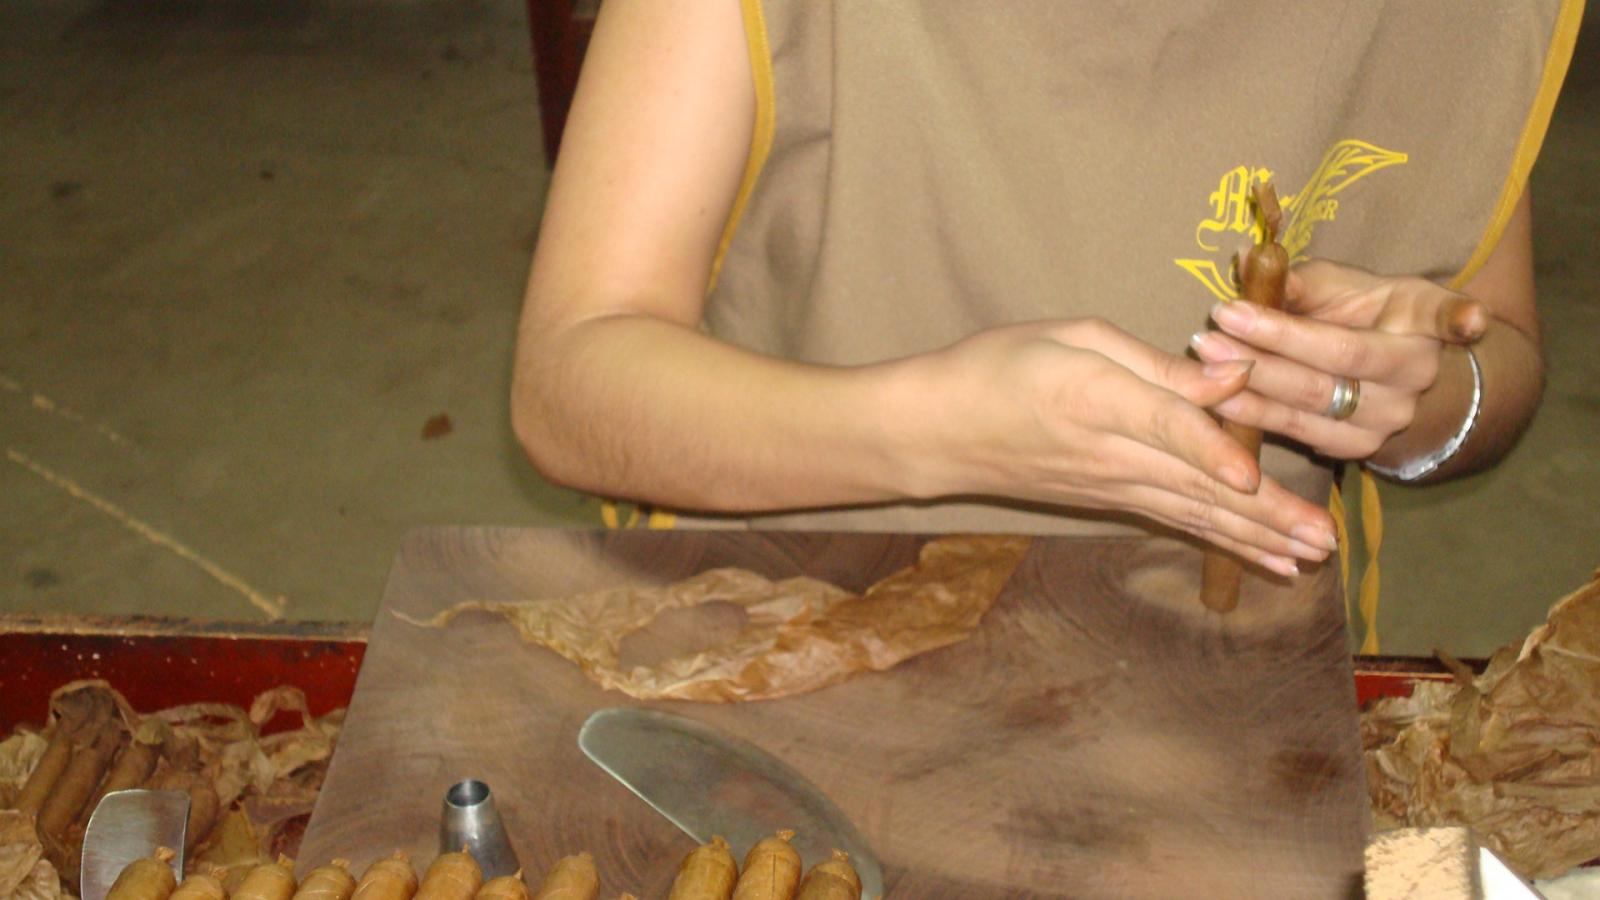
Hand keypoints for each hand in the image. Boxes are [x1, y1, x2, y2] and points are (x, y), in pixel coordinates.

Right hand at [903, 318, 1337, 574]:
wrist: (939, 430)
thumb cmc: (1000, 365)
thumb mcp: (1073, 338)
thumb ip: (1155, 364)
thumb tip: (1231, 375)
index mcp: (1099, 399)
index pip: (1164, 426)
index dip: (1208, 447)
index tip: (1251, 472)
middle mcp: (1113, 455)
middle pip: (1198, 486)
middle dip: (1265, 514)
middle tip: (1325, 539)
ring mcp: (1114, 485)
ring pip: (1196, 514)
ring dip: (1257, 538)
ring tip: (1311, 557)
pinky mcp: (1113, 500)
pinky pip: (1179, 522)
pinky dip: (1225, 542)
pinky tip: (1266, 558)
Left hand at [1189, 259, 1486, 460]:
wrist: (1381, 376)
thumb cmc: (1356, 312)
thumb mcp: (1339, 285)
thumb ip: (1300, 280)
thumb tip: (1249, 257)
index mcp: (1422, 326)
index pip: (1433, 318)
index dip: (1454, 317)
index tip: (1472, 320)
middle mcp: (1414, 379)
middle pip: (1336, 366)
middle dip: (1269, 347)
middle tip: (1213, 329)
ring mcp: (1387, 422)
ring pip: (1310, 407)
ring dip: (1249, 387)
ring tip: (1203, 362)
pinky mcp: (1357, 451)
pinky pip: (1298, 436)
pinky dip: (1253, 418)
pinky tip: (1215, 402)